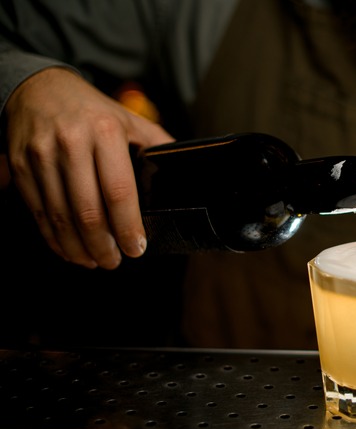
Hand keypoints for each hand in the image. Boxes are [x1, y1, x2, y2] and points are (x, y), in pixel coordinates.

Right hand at [4, 67, 174, 268]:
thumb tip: (183, 168)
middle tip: (115, 261)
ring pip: (60, 216)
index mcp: (105, 132)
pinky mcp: (19, 166)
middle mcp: (71, 142)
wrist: (37, 87)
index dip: (128, 226)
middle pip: (88, 210)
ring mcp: (41, 155)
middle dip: (103, 245)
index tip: (136, 248)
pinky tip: (69, 248)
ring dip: (78, 247)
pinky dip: (54, 237)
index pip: (119, 191)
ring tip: (95, 260)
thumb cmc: (91, 110)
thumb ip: (157, 143)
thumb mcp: (128, 119)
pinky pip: (38, 211)